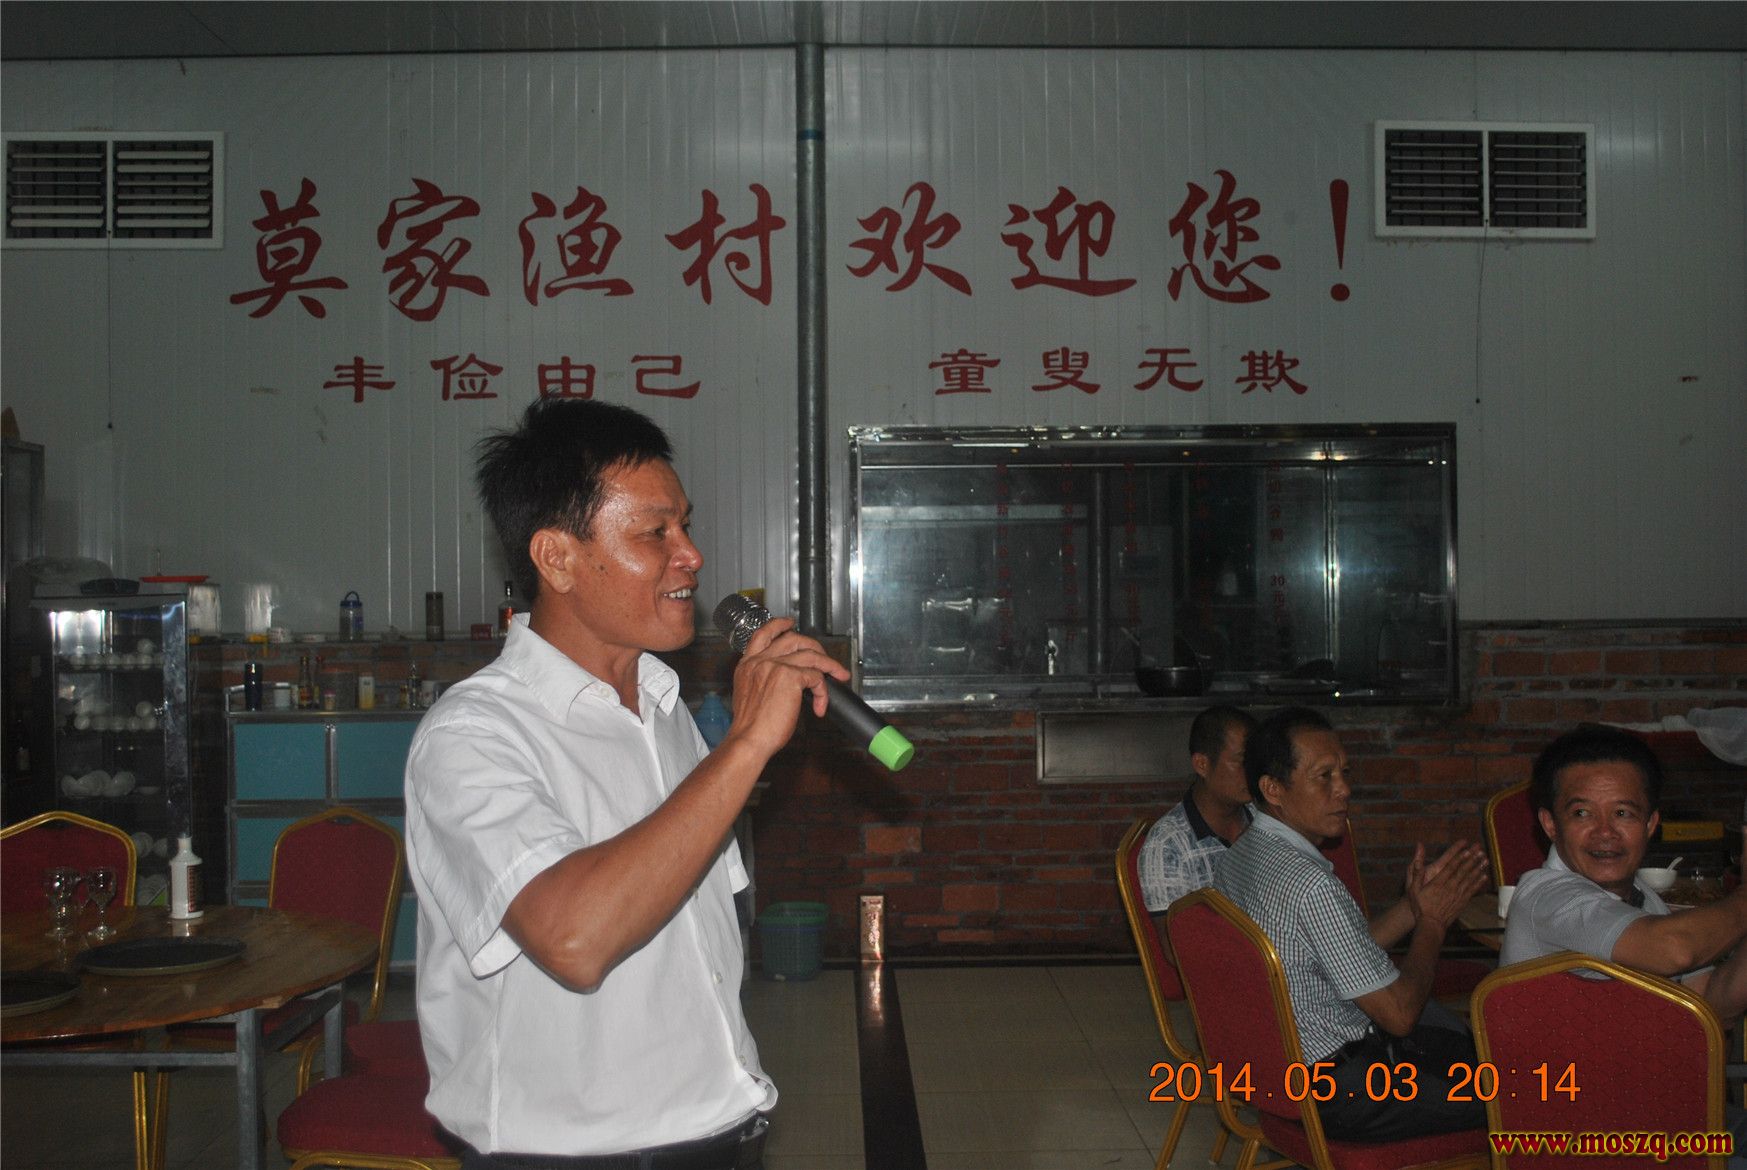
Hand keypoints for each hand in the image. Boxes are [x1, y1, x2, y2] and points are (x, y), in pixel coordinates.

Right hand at [724, 617, 850, 758]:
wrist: (748, 740)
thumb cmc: (750, 727)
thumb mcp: (749, 696)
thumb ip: (763, 681)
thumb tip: (787, 680)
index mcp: (747, 665)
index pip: (762, 634)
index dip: (778, 625)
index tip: (789, 623)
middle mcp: (760, 661)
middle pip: (793, 639)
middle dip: (814, 647)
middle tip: (825, 660)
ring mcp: (775, 666)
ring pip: (811, 655)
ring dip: (830, 665)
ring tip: (839, 676)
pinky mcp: (790, 677)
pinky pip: (817, 677)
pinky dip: (823, 692)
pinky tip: (820, 706)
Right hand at [1406, 839, 1488, 929]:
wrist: (1431, 924)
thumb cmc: (1421, 907)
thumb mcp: (1413, 889)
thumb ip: (1416, 873)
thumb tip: (1417, 860)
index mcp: (1438, 882)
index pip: (1451, 867)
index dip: (1460, 857)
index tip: (1467, 849)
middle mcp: (1450, 887)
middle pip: (1463, 871)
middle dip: (1472, 860)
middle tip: (1480, 850)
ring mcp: (1457, 895)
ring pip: (1469, 879)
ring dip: (1478, 869)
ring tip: (1485, 860)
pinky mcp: (1462, 902)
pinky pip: (1472, 890)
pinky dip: (1479, 883)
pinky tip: (1484, 876)